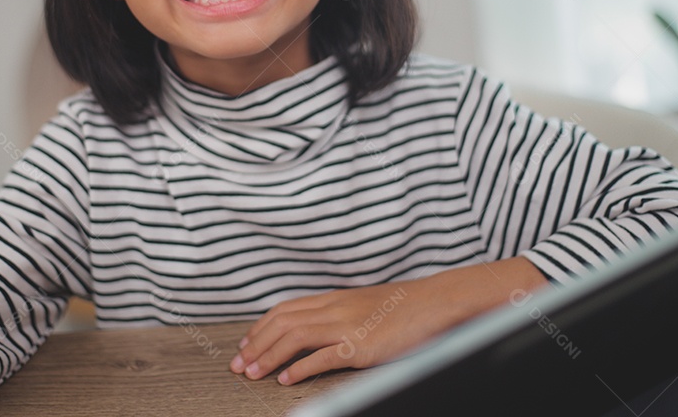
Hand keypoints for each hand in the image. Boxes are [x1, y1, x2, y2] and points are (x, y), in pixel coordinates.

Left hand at [229, 257, 547, 384]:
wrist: (439, 302)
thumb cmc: (407, 307)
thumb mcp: (366, 305)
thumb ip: (341, 313)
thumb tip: (320, 330)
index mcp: (335, 297)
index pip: (285, 308)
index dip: (261, 326)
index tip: (245, 343)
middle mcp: (335, 307)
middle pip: (282, 321)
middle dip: (255, 343)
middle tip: (238, 364)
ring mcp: (348, 324)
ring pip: (294, 336)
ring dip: (268, 355)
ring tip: (252, 373)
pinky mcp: (362, 345)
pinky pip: (323, 356)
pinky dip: (300, 367)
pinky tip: (286, 379)